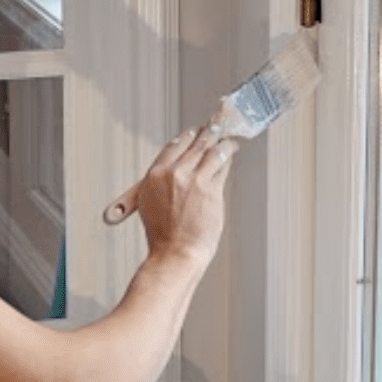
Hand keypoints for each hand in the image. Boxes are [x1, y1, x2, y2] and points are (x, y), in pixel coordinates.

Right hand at [136, 123, 238, 266]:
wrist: (176, 252)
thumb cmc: (164, 235)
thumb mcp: (151, 203)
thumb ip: (163, 183)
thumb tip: (178, 170)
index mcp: (154, 176)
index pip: (174, 146)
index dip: (187, 137)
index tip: (194, 133)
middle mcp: (173, 173)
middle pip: (195, 145)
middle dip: (207, 135)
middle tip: (216, 129)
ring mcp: (193, 180)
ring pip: (211, 152)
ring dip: (221, 143)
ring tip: (228, 140)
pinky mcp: (211, 189)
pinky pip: (222, 167)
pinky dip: (227, 157)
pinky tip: (231, 153)